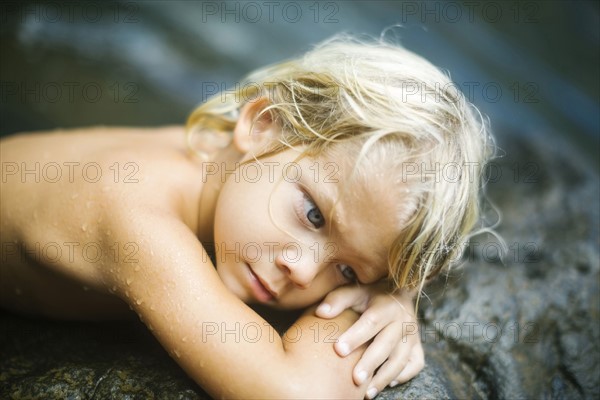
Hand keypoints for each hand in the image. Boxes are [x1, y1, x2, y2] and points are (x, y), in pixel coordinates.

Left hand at [315, 282, 423, 398]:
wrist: (397, 292)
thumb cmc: (369, 295)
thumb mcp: (354, 291)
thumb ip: (337, 299)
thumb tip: (320, 313)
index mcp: (386, 305)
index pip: (371, 322)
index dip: (355, 336)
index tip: (338, 350)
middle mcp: (403, 320)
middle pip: (387, 345)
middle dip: (371, 363)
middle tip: (355, 380)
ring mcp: (412, 335)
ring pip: (401, 359)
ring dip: (384, 377)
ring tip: (366, 393)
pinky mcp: (417, 346)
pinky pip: (415, 364)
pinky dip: (403, 375)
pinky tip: (386, 383)